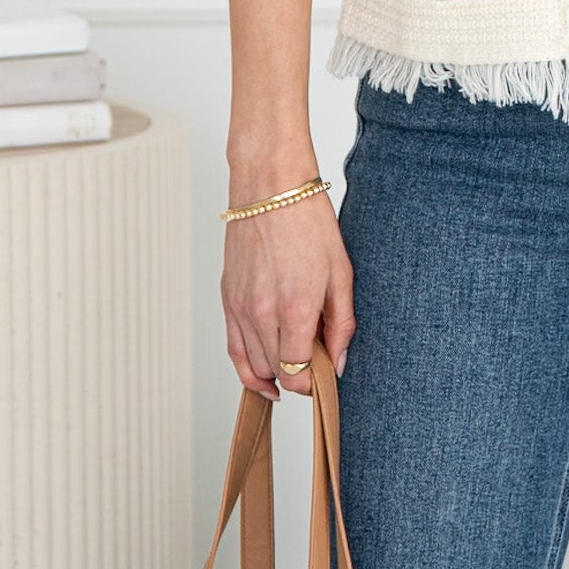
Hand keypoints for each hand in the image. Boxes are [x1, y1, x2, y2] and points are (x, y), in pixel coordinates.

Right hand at [220, 186, 356, 400]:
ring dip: (275, 374)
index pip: (299, 373)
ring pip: (253, 366)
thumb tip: (337, 363)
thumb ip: (341, 324)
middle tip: (318, 361)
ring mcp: (240, 307)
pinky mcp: (227, 298)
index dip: (315, 383)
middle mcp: (262, 314)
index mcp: (295, 309)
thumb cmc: (309, 220)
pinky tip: (265, 376)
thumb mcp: (341, 271)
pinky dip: (247, 367)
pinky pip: (233, 349)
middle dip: (300, 376)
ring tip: (296, 369)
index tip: (326, 376)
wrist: (270, 186)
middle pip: (277, 372)